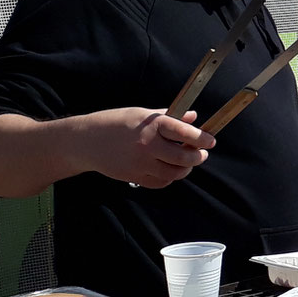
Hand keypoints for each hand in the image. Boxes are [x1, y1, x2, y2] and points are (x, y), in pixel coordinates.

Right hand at [83, 107, 216, 188]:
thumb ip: (169, 116)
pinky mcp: (134, 177)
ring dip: (185, 169)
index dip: (201, 138)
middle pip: (183, 157)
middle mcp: (147, 145)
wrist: (86, 141)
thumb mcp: (142, 113)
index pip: (183, 132)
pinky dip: (170, 178)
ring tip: (188, 162)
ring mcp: (140, 163)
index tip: (211, 141)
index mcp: (151, 125)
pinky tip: (171, 170)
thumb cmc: (115, 123)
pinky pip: (160, 182)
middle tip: (201, 153)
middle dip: (197, 157)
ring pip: (174, 173)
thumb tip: (192, 117)